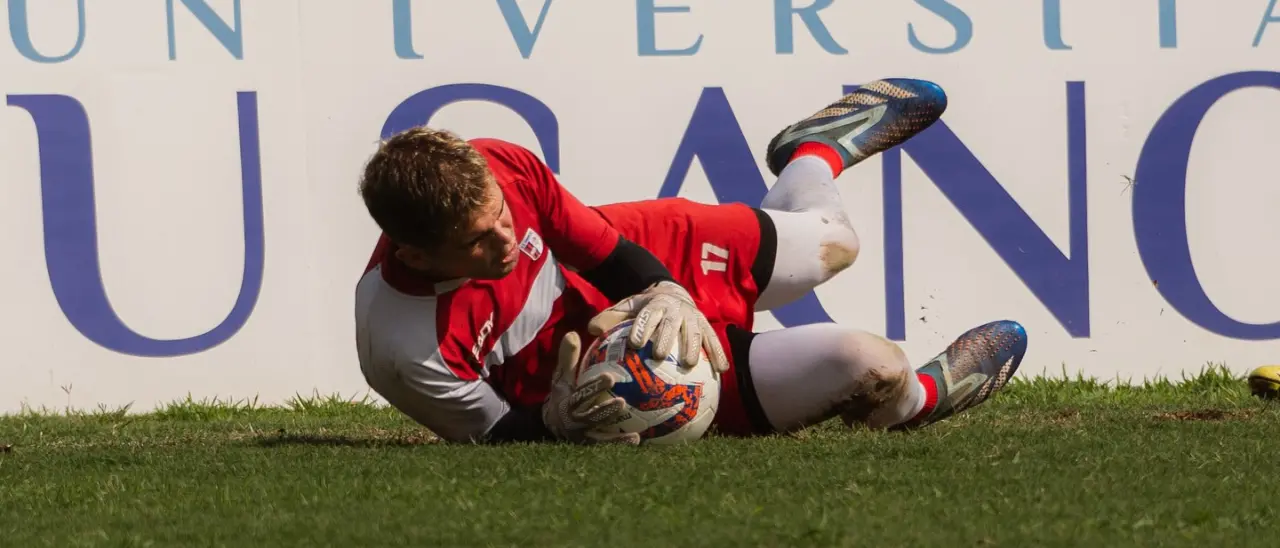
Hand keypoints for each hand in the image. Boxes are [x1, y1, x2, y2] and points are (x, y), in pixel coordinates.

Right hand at [541, 331, 639, 444]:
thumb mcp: (561, 377)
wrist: (553, 424)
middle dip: (605, 411)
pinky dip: (623, 446)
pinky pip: (609, 449)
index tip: (610, 378)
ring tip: (637, 435)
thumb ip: (568, 358)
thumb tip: (572, 333)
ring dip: (617, 438)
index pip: (581, 394)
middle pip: (590, 417)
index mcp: (567, 403)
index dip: (594, 387)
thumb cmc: (563, 394)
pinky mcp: (591, 448)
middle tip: (623, 402)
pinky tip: (642, 442)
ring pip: (600, 439)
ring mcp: (583, 437)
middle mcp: (574, 423)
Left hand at [587, 281, 729, 374]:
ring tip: (690, 365)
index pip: (647, 315)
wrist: (672, 294)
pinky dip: (719, 353)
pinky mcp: (706, 325)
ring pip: (695, 330)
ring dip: (694, 347)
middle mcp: (676, 309)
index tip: (634, 343)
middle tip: (659, 355)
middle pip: (671, 323)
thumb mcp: (627, 308)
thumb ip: (610, 318)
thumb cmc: (645, 308)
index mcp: (655, 304)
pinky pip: (714, 340)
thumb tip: (591, 329)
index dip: (642, 327)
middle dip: (666, 338)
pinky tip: (722, 371)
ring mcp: (693, 317)